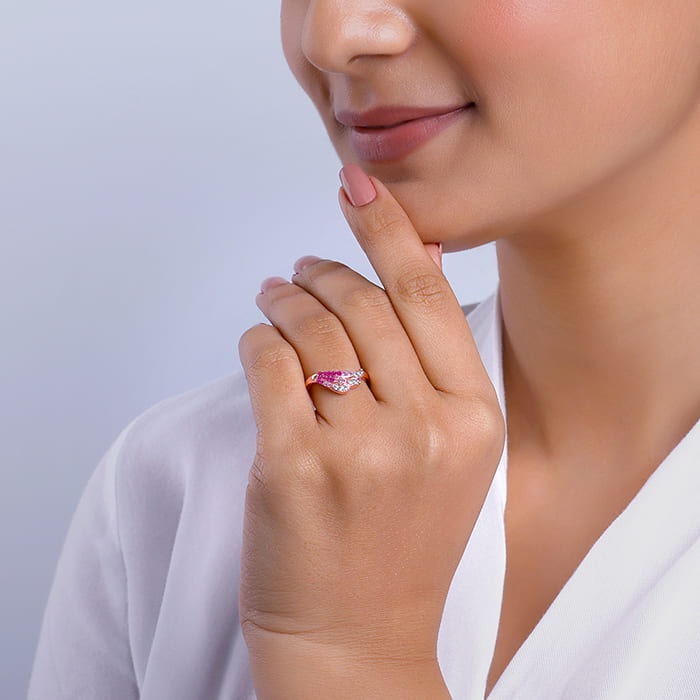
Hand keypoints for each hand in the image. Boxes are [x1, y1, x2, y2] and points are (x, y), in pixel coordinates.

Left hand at [238, 165, 504, 697]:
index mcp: (474, 418)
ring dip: (283, 299)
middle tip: (299, 268)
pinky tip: (257, 339)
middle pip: (362, 303)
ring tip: (273, 295)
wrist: (357, 638)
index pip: (425, 294)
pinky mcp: (296, 467)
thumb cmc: (400, 543)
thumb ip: (432, 365)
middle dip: (322, 271)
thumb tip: (409, 263)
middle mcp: (426, 428)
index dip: (388, 228)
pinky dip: (256, 338)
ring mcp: (361, 449)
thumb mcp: (449, 454)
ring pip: (309, 326)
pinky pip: (267, 362)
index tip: (358, 183)